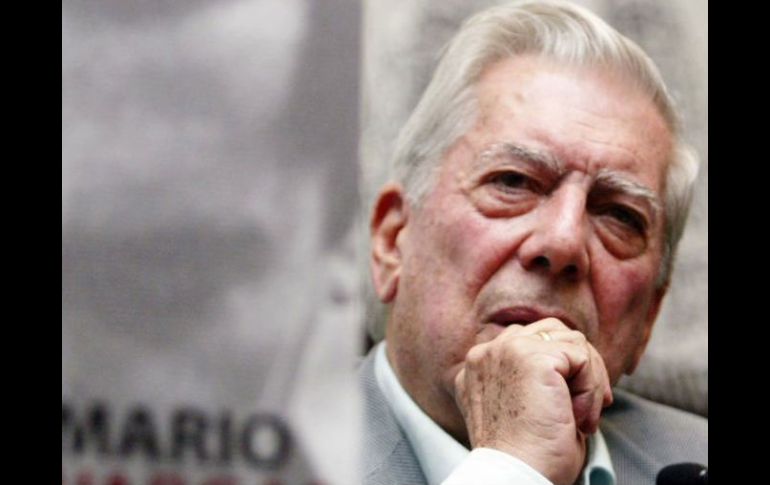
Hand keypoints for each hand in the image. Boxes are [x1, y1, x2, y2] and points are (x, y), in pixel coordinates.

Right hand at [453, 318, 612, 484]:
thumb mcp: (522, 408)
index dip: (560, 369)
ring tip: (582, 416)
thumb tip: (575, 362)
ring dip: (588, 379)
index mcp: (478, 366)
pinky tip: (580, 418)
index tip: (570, 405)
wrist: (517, 475)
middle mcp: (486, 352)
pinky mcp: (532, 357)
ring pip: (571, 341)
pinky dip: (592, 389)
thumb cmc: (525, 456)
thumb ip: (531, 378)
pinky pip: (582, 357)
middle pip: (551, 332)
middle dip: (578, 366)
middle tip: (587, 407)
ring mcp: (507, 349)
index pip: (528, 341)